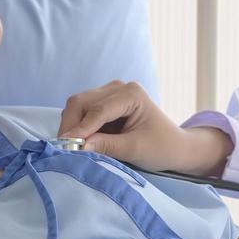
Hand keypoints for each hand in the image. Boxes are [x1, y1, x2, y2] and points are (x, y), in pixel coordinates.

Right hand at [57, 80, 232, 175]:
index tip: (66, 145)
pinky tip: (79, 143)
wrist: (174, 147)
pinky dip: (77, 128)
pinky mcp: (103, 104)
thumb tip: (78, 146)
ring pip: (77, 107)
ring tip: (71, 148)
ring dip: (72, 127)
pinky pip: (82, 114)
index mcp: (131, 93)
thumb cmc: (161, 147)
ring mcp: (109, 94)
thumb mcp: (135, 149)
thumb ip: (107, 146)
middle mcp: (118, 88)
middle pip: (81, 102)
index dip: (81, 128)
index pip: (98, 109)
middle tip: (64, 150)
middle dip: (71, 126)